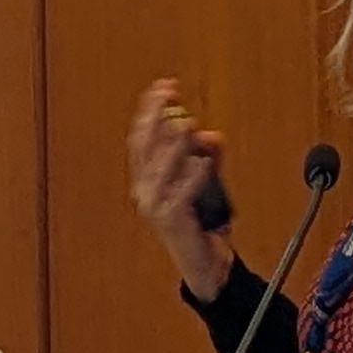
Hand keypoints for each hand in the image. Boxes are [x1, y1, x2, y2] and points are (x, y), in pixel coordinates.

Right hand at [127, 79, 234, 298]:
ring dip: (174, 142)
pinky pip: (182, 191)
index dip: (150, 110)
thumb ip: (208, 158)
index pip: (141, 137)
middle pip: (144, 145)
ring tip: (188, 123)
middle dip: (155, 116)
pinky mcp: (172, 219)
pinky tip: (204, 161)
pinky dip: (193, 175)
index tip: (164, 87)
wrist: (206, 266)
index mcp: (146, 180)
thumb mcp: (204, 186)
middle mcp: (144, 191)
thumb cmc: (201, 225)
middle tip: (170, 93)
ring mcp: (155, 206)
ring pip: (160, 165)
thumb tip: (211, 135)